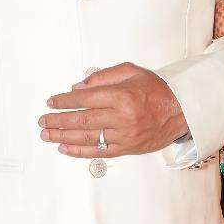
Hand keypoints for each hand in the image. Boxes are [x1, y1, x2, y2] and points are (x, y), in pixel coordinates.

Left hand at [39, 62, 187, 158]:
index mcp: (122, 96)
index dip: (65, 101)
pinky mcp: (127, 148)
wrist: (181, 111)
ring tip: (47, 135)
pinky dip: (80, 151)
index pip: (86, 99)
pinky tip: (65, 148)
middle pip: (82, 120)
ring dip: (63, 137)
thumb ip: (104, 77)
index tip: (51, 102)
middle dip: (59, 121)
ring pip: (87, 138)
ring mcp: (124, 135)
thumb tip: (78, 87)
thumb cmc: (156, 89)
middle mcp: (122, 117)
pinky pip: (99, 152)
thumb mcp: (132, 71)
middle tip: (42, 121)